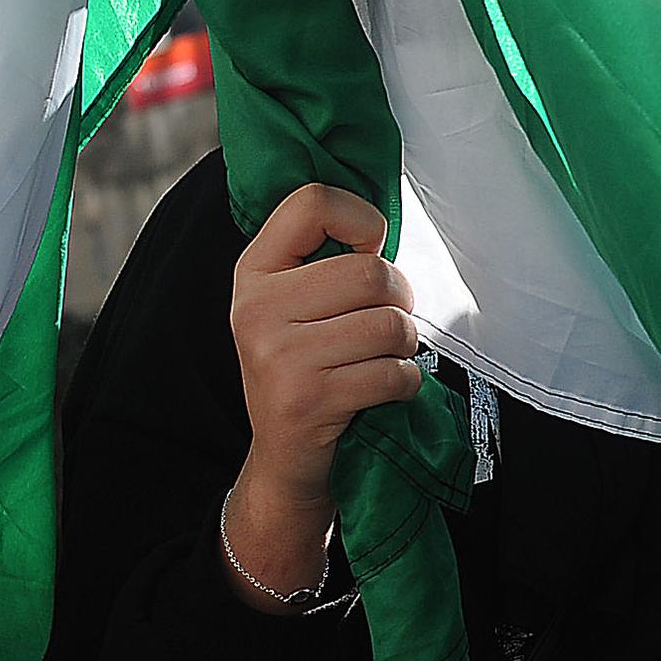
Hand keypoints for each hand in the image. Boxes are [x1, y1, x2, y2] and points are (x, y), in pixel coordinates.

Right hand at [223, 184, 423, 611]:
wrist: (284, 459)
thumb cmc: (309, 368)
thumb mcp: (297, 306)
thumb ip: (327, 258)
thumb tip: (384, 220)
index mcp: (254, 271)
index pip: (312, 201)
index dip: (362, 220)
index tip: (369, 250)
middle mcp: (255, 308)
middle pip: (371, 271)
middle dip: (400, 299)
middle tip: (390, 321)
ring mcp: (278, 355)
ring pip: (390, 324)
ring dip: (405, 346)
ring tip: (383, 358)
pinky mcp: (308, 399)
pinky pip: (394, 373)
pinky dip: (406, 383)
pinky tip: (384, 390)